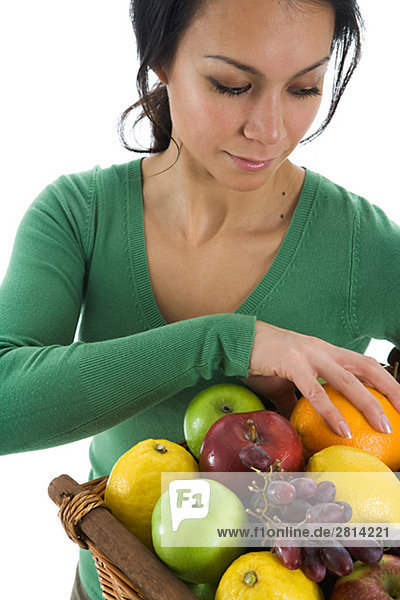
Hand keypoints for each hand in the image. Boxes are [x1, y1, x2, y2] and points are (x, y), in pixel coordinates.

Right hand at [245, 320, 399, 436]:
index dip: (385, 380)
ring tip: (386, 426)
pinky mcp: (292, 364)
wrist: (236, 340)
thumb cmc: (261, 359)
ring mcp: (308, 355)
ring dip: (370, 404)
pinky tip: (343, 429)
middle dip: (391, 388)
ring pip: (348, 379)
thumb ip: (299, 400)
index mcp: (324, 351)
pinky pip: (315, 391)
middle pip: (367, 366)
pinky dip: (332, 411)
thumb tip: (306, 426)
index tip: (398, 400)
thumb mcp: (286, 381)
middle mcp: (322, 349)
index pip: (363, 363)